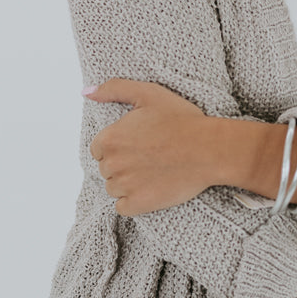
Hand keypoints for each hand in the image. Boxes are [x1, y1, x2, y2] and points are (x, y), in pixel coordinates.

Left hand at [85, 79, 218, 215]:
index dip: (118, 147)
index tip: (138, 145)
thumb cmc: (182, 120)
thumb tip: (87, 92)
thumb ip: (114, 89)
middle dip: (123, 165)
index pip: (99, 149)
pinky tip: (150, 189)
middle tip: (149, 157)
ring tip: (152, 173)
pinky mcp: (138, 204)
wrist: (210, 149)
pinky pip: (122, 208)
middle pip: (106, 169)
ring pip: (113, 189)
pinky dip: (133, 202)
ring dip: (127, 184)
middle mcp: (112, 164)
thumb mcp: (148, 94)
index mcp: (110, 138)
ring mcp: (125, 186)